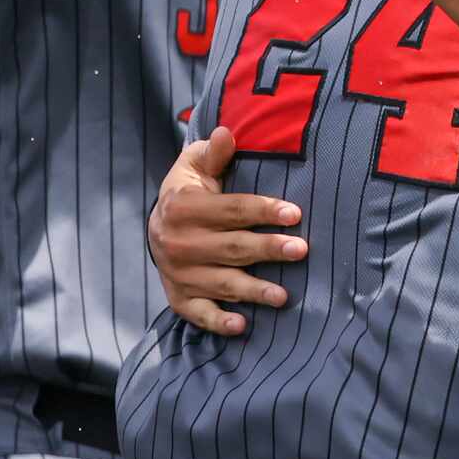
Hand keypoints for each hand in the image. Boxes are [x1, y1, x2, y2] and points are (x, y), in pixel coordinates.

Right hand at [148, 127, 307, 337]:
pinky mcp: (179, 297)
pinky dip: (219, 322)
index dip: (264, 210)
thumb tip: (226, 132)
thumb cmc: (189, 191)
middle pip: (232, 248)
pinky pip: (198, 314)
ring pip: (222, 283)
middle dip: (268, 249)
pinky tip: (243, 326)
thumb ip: (212, 153)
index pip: (232, 210)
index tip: (295, 213)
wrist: (156, 225)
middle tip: (301, 250)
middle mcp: (178, 242)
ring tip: (284, 296)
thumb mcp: (194, 166)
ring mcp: (178, 273)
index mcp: (184, 207)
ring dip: (254, 291)